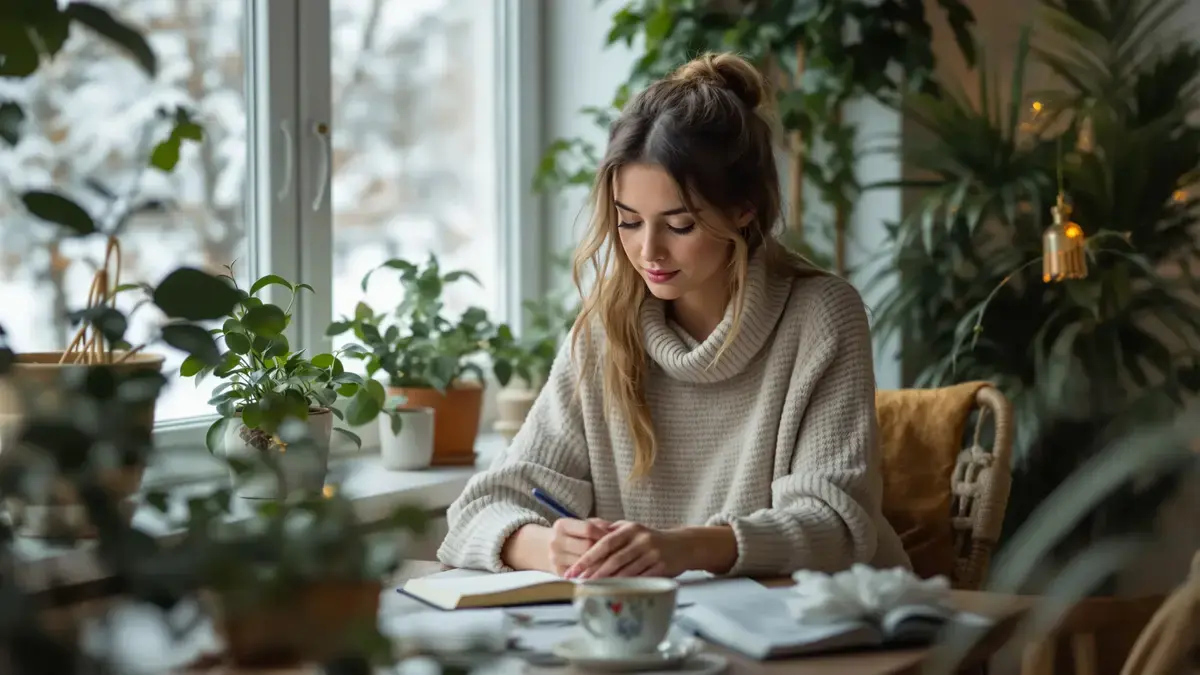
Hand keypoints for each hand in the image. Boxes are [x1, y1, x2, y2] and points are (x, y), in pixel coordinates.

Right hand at [548, 518, 612, 576]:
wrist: (542, 548)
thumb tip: (616, 531)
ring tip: (614, 562)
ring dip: (601, 564)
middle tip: (618, 551)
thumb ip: (597, 525)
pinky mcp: (559, 573)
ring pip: (586, 563)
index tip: (616, 537)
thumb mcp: (579, 524)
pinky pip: (581, 574)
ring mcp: (556, 559)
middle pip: (587, 547)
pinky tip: (604, 572)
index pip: (588, 529)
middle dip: (604, 550)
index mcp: (562, 525)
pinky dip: (593, 573)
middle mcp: (556, 542)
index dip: (604, 533)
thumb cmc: (569, 535)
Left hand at [564, 521, 683, 578]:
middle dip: (594, 574)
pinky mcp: (662, 568)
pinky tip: (616, 593)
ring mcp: (652, 554)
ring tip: (593, 590)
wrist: (683, 545)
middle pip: (613, 560)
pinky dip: (627, 587)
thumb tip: (586, 530)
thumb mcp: (632, 528)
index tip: (573, 570)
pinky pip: (641, 580)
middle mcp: (641, 540)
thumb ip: (611, 530)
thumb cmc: (651, 538)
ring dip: (609, 583)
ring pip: (626, 571)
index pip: (604, 544)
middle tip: (579, 584)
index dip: (587, 558)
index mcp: (630, 529)